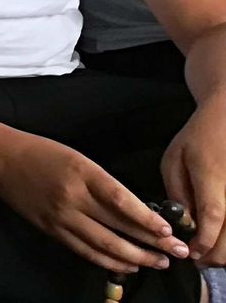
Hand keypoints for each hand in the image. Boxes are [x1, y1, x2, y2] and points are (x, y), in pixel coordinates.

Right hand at [0, 131, 185, 272]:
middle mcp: (71, 197)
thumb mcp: (77, 158)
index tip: (166, 230)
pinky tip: (124, 265)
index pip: (120, 200)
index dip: (145, 218)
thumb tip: (136, 210)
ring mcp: (60, 216)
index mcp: (81, 172)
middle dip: (149, 243)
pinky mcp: (51, 230)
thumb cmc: (40, 152)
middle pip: (116, 226)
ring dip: (133, 257)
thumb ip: (103, 183)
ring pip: (103, 245)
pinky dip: (107, 261)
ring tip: (155, 262)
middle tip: (174, 253)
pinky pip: (84, 250)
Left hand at [164, 98, 225, 262]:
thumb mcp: (175, 160)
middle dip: (215, 255)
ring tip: (209, 250)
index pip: (213, 218)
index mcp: (214, 177)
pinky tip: (220, 236)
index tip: (191, 254)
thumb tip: (184, 223)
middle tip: (198, 258)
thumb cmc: (199, 139)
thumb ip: (177, 192)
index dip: (203, 242)